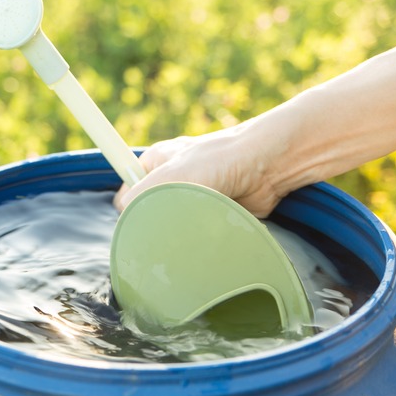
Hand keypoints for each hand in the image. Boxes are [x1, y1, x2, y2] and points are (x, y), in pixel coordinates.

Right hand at [114, 127, 285, 217]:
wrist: (269, 165)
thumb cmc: (219, 159)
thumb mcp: (171, 175)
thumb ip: (140, 197)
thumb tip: (127, 222)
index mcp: (155, 164)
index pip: (128, 194)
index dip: (132, 210)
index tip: (143, 222)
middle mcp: (172, 180)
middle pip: (151, 213)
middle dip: (159, 224)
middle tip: (172, 230)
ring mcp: (194, 197)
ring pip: (174, 226)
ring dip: (183, 231)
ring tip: (195, 228)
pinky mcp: (213, 212)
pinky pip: (196, 232)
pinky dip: (201, 235)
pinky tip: (209, 233)